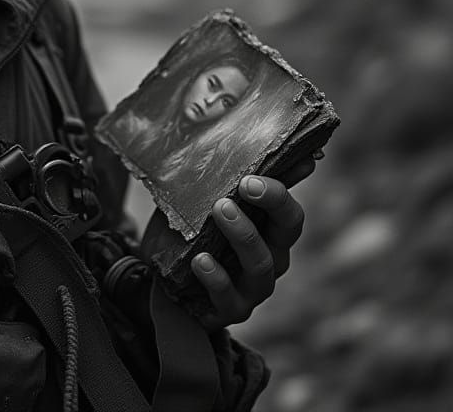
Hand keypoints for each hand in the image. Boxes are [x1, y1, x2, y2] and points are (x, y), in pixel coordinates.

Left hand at [190, 156, 314, 329]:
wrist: (162, 276)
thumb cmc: (195, 231)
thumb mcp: (208, 199)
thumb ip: (234, 178)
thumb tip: (261, 143)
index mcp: (270, 230)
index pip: (290, 210)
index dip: (280, 191)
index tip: (257, 172)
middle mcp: (271, 259)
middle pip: (287, 232)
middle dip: (272, 204)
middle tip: (244, 184)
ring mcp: (252, 288)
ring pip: (261, 265)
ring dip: (243, 235)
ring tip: (219, 210)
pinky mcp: (229, 310)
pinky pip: (228, 297)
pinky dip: (216, 277)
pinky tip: (200, 260)